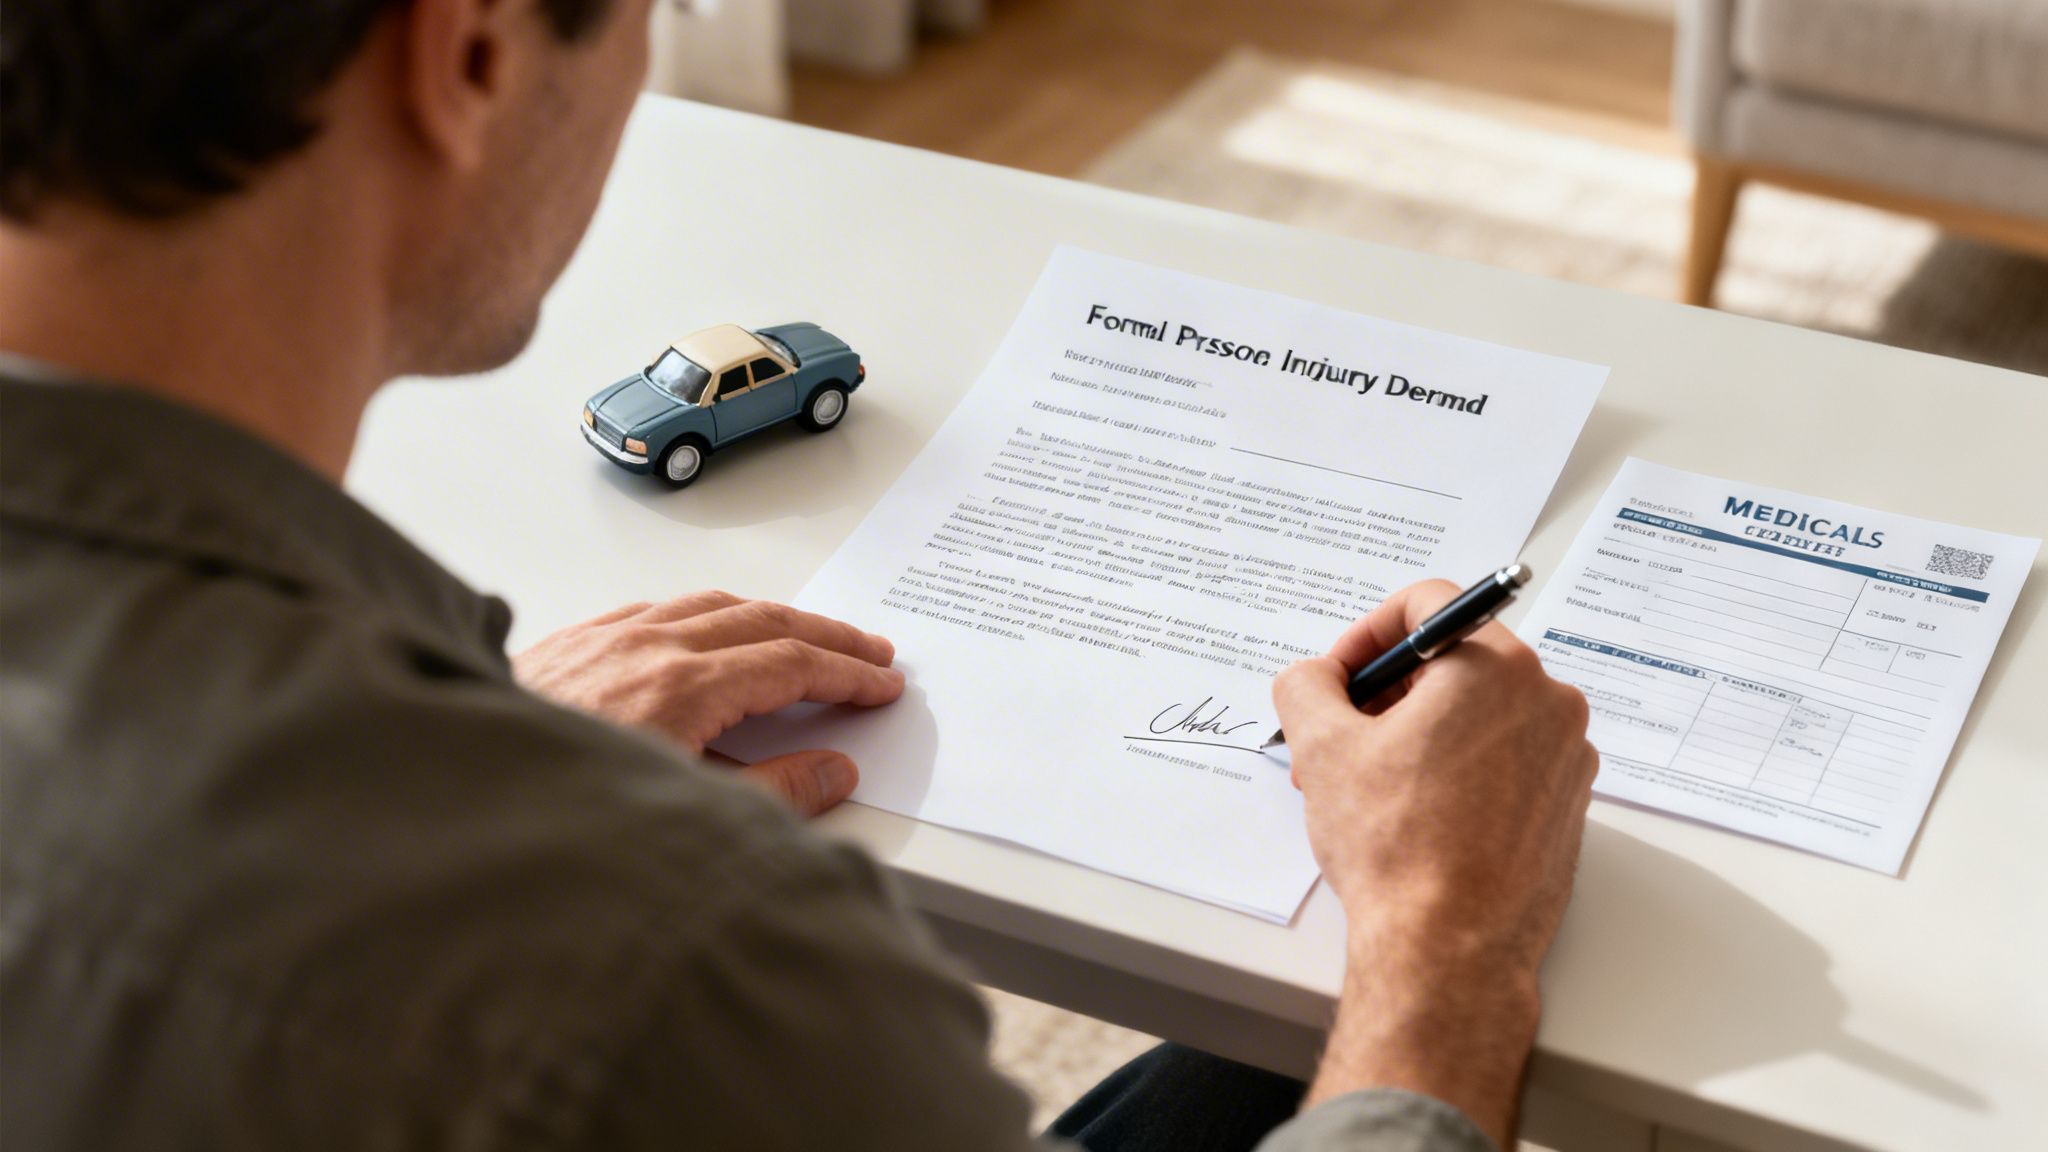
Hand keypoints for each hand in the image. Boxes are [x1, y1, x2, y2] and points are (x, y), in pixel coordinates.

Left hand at [514, 591, 904, 817]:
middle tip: (870, 650)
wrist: (460, 800)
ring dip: (768, 615)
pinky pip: (653, 609)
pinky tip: (706, 627)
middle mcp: (646, 649)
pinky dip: (702, 612)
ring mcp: (604, 641)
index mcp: (684, 688)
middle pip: (763, 621)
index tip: (882, 683)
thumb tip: (834, 770)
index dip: (847, 673)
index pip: (792, 665)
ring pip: (708, 605)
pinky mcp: (569, 644)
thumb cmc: (562, 816)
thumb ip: (773, 795)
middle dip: (826, 634)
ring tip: (804, 631)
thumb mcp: (688, 817)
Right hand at [1272, 579, 1595, 1142]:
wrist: (1449, 949)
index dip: (1367, 635)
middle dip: (1388, 694)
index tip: (1339, 678)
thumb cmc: (1397, 849)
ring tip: (1369, 786)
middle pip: (1455, 662)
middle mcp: (1547, 701)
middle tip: (1341, 737)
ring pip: (1480, 713)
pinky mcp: (1567, 805)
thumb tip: (1313, 677)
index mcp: (1495, 668)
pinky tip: (1415, 815)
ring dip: (1419, 734)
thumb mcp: (1323, 748)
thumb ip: (1306, 685)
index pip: (1428, 605)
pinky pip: (1506, 759)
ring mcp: (1566, 756)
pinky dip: (1459, 769)